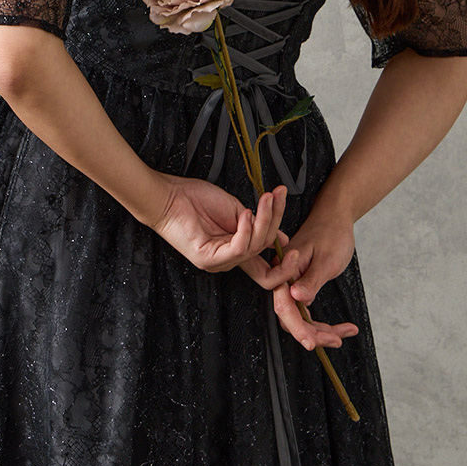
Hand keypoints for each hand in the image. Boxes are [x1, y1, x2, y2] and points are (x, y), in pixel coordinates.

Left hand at [149, 173, 294, 274]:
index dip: (285, 262)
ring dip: (264, 219)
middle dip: (276, 222)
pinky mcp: (208, 259)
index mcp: (236, 251)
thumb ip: (258, 225)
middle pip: (264, 251)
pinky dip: (246, 230)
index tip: (298, 244)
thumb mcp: (237, 211)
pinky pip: (237, 249)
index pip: (267, 269)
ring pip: (254, 248)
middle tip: (280, 198)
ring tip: (265, 197)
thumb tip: (282, 238)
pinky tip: (246, 213)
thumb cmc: (196, 200)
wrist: (168, 196)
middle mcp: (228, 260)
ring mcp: (218, 262)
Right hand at [239, 213, 358, 351]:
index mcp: (286, 269)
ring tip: (343, 334)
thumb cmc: (331, 232)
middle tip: (336, 339)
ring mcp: (293, 282)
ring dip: (320, 330)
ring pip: (301, 316)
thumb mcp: (326, 259)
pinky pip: (308, 308)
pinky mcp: (303, 284)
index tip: (312, 343)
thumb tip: (297, 299)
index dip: (298, 328)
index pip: (286, 306)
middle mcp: (286, 277)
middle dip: (314, 333)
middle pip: (292, 316)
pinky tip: (342, 327)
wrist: (335, 216)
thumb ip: (311, 280)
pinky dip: (324, 321)